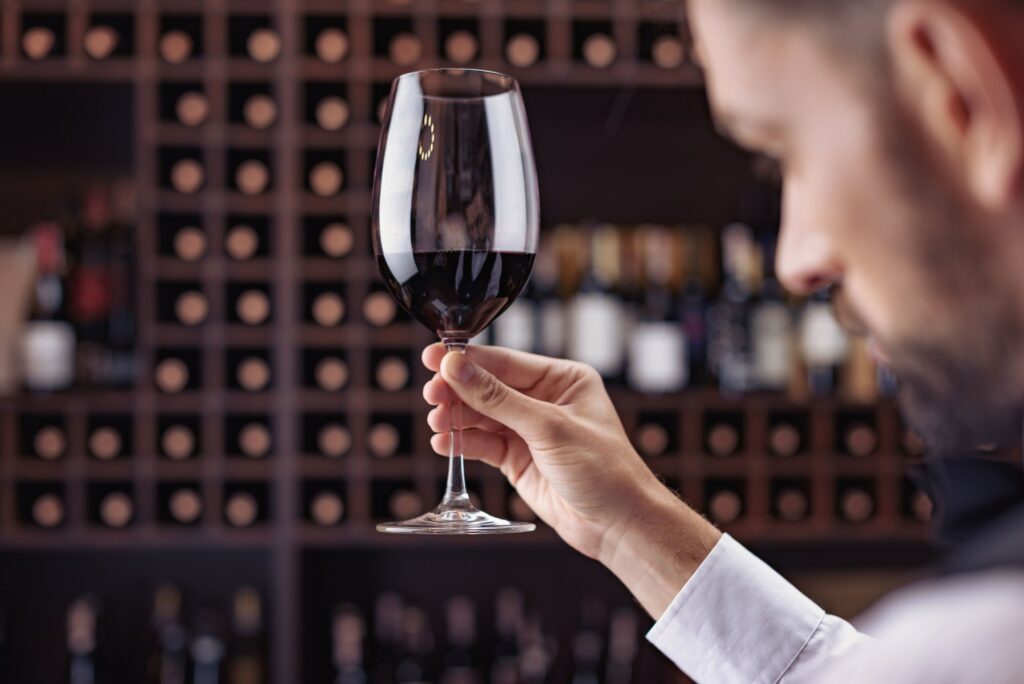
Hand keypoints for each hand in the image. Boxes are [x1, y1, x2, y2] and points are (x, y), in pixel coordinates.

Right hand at [422, 343, 719, 602]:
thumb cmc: (604, 470)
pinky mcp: (518, 460)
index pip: (506, 363)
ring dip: (457, 419)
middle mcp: (545, 400)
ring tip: (436, 422)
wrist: (620, 526)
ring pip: (482, 417)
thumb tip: (457, 369)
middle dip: (458, 391)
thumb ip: (498, 399)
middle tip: (431, 394)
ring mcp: (530, 431)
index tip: (435, 358)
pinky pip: (484, 445)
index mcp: (563, 379)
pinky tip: (444, 443)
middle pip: (489, 388)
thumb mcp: (549, 428)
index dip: (468, 360)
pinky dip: (463, 444)